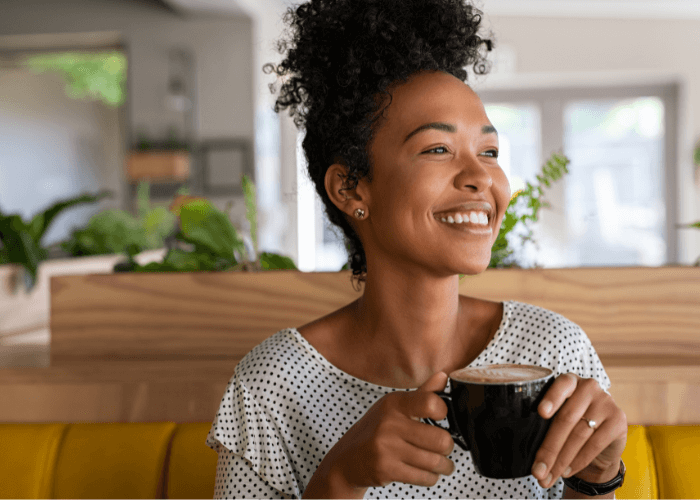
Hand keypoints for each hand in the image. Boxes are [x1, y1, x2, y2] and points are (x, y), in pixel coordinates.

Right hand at [321, 372, 455, 492]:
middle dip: (448, 447)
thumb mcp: (394, 407)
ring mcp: (386, 447)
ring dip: (444, 466)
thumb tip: (444, 376)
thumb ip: (422, 393)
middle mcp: (389, 423)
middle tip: (445, 447)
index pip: (431, 403)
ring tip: (442, 464)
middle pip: (440, 440)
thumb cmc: (375, 430)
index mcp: (394, 403)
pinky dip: (431, 478)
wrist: (347, 458)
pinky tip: (428, 472)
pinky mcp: (385, 469)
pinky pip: (424, 477)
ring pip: (434, 462)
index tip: (442, 418)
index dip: (443, 412)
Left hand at [531, 373, 626, 488]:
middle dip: (549, 449)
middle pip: (566, 419)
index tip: (541, 413)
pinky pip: (595, 444)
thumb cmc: (571, 426)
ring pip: (579, 434)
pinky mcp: (618, 420)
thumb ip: (545, 424)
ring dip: (561, 460)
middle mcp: (589, 387)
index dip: (551, 399)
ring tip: (549, 475)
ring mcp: (606, 402)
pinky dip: (578, 461)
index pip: (561, 385)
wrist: (602, 441)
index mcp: (569, 381)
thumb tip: (526, 451)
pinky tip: (567, 471)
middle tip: (537, 470)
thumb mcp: (558, 418)